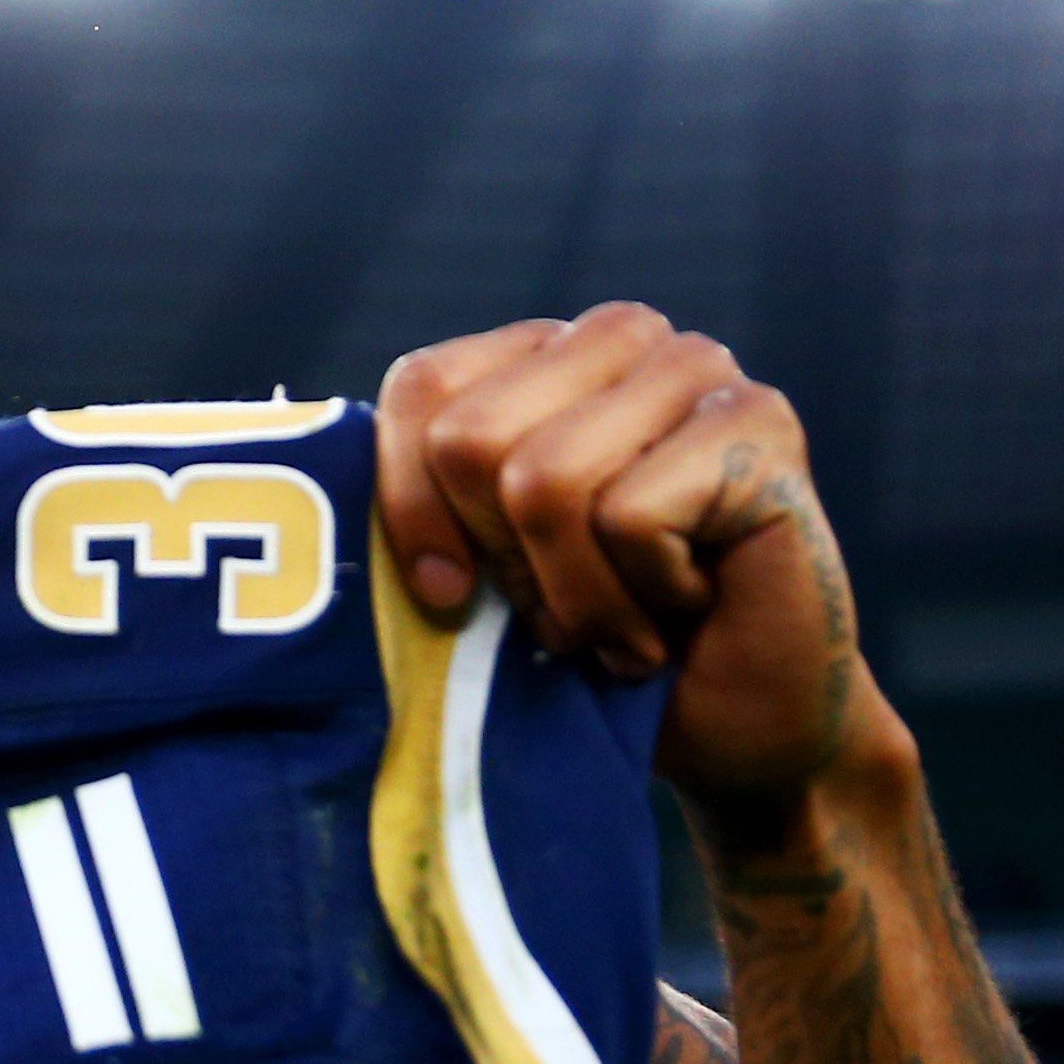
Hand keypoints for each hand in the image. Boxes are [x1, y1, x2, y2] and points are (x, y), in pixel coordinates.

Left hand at [376, 307, 868, 813]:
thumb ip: (412, 504)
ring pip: (544, 480)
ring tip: (618, 622)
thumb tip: (302, 482)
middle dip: (501, 560)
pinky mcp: (760, 424)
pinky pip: (630, 516)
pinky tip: (684, 607)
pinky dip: (639, 598)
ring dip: (571, 593)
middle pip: (470, 438)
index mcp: (536, 352)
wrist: (726, 727)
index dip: (410, 508)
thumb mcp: (469, 568)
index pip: (420, 386)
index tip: (444, 594)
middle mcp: (619, 337)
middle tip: (557, 612)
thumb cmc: (584, 643)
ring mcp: (697, 369)